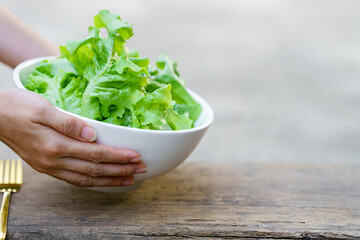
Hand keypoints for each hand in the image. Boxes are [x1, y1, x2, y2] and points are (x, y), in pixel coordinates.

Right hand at [0, 89, 145, 186]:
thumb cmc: (17, 107)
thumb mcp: (42, 108)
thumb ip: (68, 123)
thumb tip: (93, 134)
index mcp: (55, 145)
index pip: (96, 154)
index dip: (118, 157)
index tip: (136, 156)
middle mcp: (54, 160)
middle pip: (95, 169)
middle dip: (120, 171)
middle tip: (140, 169)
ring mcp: (50, 166)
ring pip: (86, 179)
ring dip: (109, 180)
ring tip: (129, 180)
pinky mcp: (47, 166)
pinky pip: (74, 180)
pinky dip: (92, 182)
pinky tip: (103, 180)